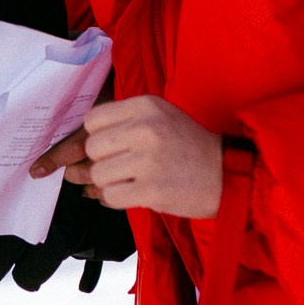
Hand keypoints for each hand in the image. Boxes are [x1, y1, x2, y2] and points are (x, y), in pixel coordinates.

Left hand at [34, 96, 223, 217]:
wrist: (226, 174)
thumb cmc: (188, 145)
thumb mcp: (160, 116)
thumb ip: (122, 122)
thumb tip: (77, 145)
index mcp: (146, 105)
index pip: (93, 119)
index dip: (96, 136)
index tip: (110, 146)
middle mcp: (146, 128)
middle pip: (92, 147)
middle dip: (99, 161)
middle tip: (118, 167)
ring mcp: (148, 160)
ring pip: (98, 173)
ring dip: (107, 183)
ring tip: (127, 181)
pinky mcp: (152, 190)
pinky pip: (111, 196)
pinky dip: (115, 199)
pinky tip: (131, 194)